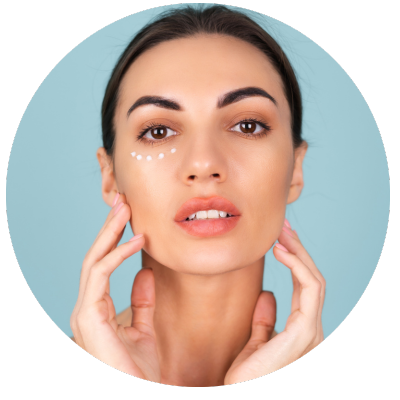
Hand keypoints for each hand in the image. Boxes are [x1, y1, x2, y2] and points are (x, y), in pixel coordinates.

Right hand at [70, 194, 159, 381]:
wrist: (140, 392)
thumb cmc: (139, 370)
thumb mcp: (145, 328)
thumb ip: (143, 301)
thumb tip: (145, 272)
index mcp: (97, 308)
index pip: (102, 265)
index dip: (114, 239)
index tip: (129, 217)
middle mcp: (87, 307)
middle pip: (95, 257)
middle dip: (108, 227)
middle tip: (121, 201)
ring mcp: (85, 312)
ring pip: (94, 260)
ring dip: (109, 232)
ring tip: (125, 208)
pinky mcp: (89, 317)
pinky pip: (101, 275)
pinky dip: (118, 254)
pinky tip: (136, 241)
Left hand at [224, 220, 324, 383]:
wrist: (240, 393)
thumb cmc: (246, 376)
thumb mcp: (255, 340)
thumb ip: (264, 319)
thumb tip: (268, 294)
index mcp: (301, 328)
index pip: (304, 286)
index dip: (295, 260)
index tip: (280, 238)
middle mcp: (311, 328)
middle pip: (312, 278)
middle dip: (299, 249)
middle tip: (283, 226)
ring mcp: (311, 331)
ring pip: (314, 280)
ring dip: (299, 252)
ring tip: (282, 232)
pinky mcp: (304, 332)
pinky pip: (308, 289)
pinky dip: (298, 266)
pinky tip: (281, 250)